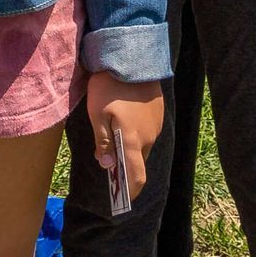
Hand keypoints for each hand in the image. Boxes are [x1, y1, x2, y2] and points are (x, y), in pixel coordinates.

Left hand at [85, 68, 164, 202]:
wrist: (131, 56)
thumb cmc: (109, 87)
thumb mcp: (97, 114)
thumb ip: (103, 142)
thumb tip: (107, 165)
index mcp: (132, 141)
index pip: (136, 176)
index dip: (130, 190)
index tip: (122, 200)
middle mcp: (148, 137)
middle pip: (138, 160)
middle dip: (126, 163)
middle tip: (109, 159)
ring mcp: (156, 124)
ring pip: (143, 143)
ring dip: (131, 145)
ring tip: (114, 135)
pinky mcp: (158, 112)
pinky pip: (147, 130)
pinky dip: (136, 131)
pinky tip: (124, 118)